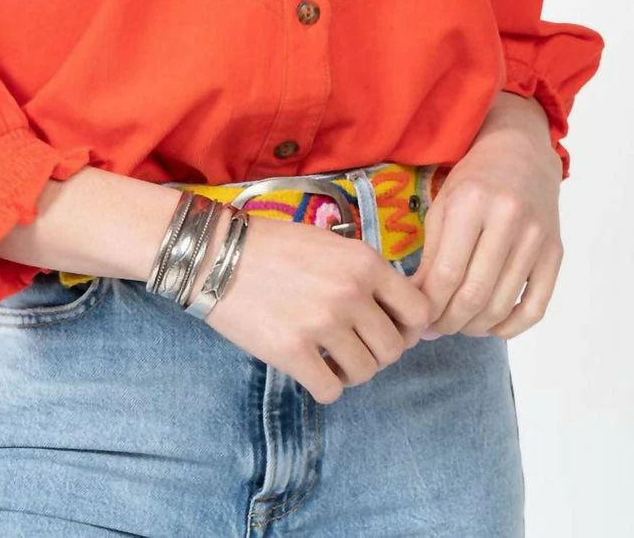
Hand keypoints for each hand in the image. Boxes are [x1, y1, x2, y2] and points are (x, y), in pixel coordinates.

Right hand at [199, 213, 433, 403]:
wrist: (216, 255)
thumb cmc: (272, 246)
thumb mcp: (329, 242)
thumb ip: (363, 272)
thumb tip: (394, 312)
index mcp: (364, 262)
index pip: (418, 311)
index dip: (408, 328)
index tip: (390, 330)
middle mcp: (351, 293)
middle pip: (393, 348)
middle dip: (377, 353)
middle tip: (353, 346)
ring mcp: (323, 324)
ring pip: (366, 373)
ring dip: (351, 371)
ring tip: (330, 359)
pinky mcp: (294, 352)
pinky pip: (332, 390)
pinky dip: (325, 386)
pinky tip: (311, 370)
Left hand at [409, 93, 563, 339]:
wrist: (521, 153)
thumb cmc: (474, 179)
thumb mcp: (443, 205)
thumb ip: (430, 254)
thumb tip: (416, 306)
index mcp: (471, 204)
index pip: (445, 274)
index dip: (427, 306)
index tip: (415, 318)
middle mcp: (508, 220)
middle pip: (473, 295)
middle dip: (448, 322)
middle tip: (434, 328)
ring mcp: (536, 238)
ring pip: (501, 305)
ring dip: (474, 327)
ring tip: (457, 324)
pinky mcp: (556, 253)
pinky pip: (535, 307)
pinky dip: (510, 327)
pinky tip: (491, 326)